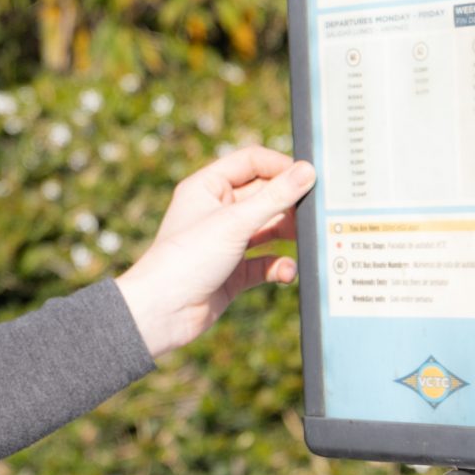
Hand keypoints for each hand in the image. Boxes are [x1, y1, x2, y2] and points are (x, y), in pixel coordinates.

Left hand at [111, 145, 314, 362]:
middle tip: (311, 213)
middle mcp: (216, 211)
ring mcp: (226, 242)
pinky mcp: (233, 271)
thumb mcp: (235, 222)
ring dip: (288, 234)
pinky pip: (265, 262)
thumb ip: (275, 197)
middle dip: (288, 204)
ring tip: (305, 240)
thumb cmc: (186, 259)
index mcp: (207, 188)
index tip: (308, 177)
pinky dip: (279, 266)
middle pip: (264, 195)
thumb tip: (307, 172)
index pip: (250, 162)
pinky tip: (286, 272)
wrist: (163, 312)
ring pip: (268, 229)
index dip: (279, 166)